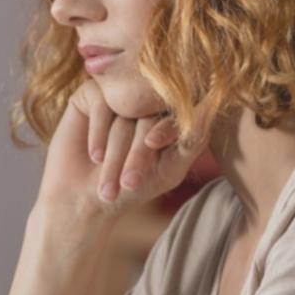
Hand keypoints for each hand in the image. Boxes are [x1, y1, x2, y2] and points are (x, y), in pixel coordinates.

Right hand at [37, 80, 202, 218]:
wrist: (84, 201)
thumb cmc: (130, 188)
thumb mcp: (169, 170)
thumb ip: (193, 141)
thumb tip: (210, 108)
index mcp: (169, 113)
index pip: (176, 112)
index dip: (166, 131)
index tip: (154, 149)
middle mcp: (145, 100)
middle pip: (149, 114)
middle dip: (138, 153)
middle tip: (129, 184)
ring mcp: (118, 94)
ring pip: (123, 112)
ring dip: (115, 153)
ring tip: (108, 185)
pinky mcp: (92, 94)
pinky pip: (101, 103)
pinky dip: (98, 133)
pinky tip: (95, 156)